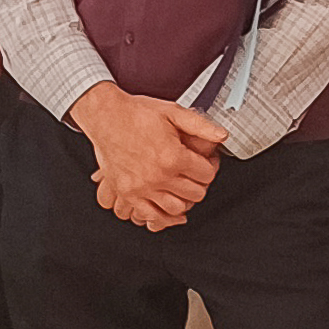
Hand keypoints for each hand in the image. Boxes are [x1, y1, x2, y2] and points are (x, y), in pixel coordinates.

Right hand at [71, 80, 225, 230]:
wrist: (106, 116)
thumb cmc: (137, 113)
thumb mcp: (173, 112)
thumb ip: (200, 125)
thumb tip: (222, 136)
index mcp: (173, 156)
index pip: (206, 174)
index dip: (209, 166)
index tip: (205, 162)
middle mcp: (158, 175)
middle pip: (195, 193)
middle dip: (200, 183)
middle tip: (195, 174)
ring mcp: (142, 187)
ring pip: (177, 208)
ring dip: (184, 200)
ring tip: (183, 188)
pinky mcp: (128, 193)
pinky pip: (151, 215)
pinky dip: (164, 217)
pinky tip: (169, 210)